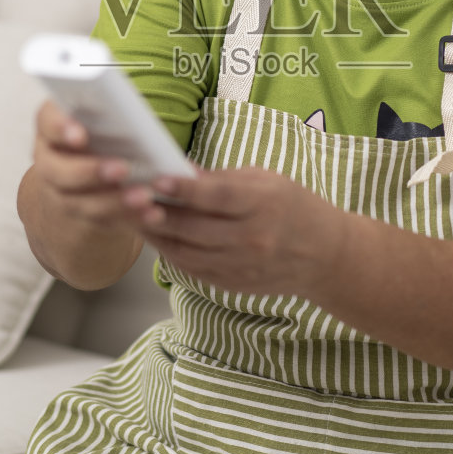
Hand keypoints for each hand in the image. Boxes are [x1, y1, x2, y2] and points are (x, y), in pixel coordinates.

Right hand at [29, 100, 146, 231]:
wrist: (82, 174)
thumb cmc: (100, 133)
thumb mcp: (99, 118)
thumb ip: (110, 113)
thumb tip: (137, 115)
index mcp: (52, 127)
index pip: (47, 122)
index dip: (60, 128)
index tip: (81, 136)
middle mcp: (48, 162)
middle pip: (57, 170)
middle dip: (89, 171)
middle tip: (122, 169)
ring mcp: (59, 193)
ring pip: (79, 202)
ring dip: (114, 201)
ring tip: (145, 196)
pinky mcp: (80, 217)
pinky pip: (102, 221)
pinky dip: (130, 218)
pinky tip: (153, 213)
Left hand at [124, 167, 343, 296]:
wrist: (325, 256)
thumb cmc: (292, 207)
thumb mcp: (265, 181)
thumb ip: (221, 179)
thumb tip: (178, 169)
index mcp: (263, 204)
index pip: (217, 197)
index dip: (184, 189)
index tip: (156, 178)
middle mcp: (252, 238)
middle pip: (194, 228)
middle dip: (156, 212)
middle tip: (127, 195)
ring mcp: (242, 266)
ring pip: (186, 252)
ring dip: (156, 234)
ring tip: (132, 215)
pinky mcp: (233, 285)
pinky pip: (192, 269)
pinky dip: (170, 252)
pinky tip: (156, 237)